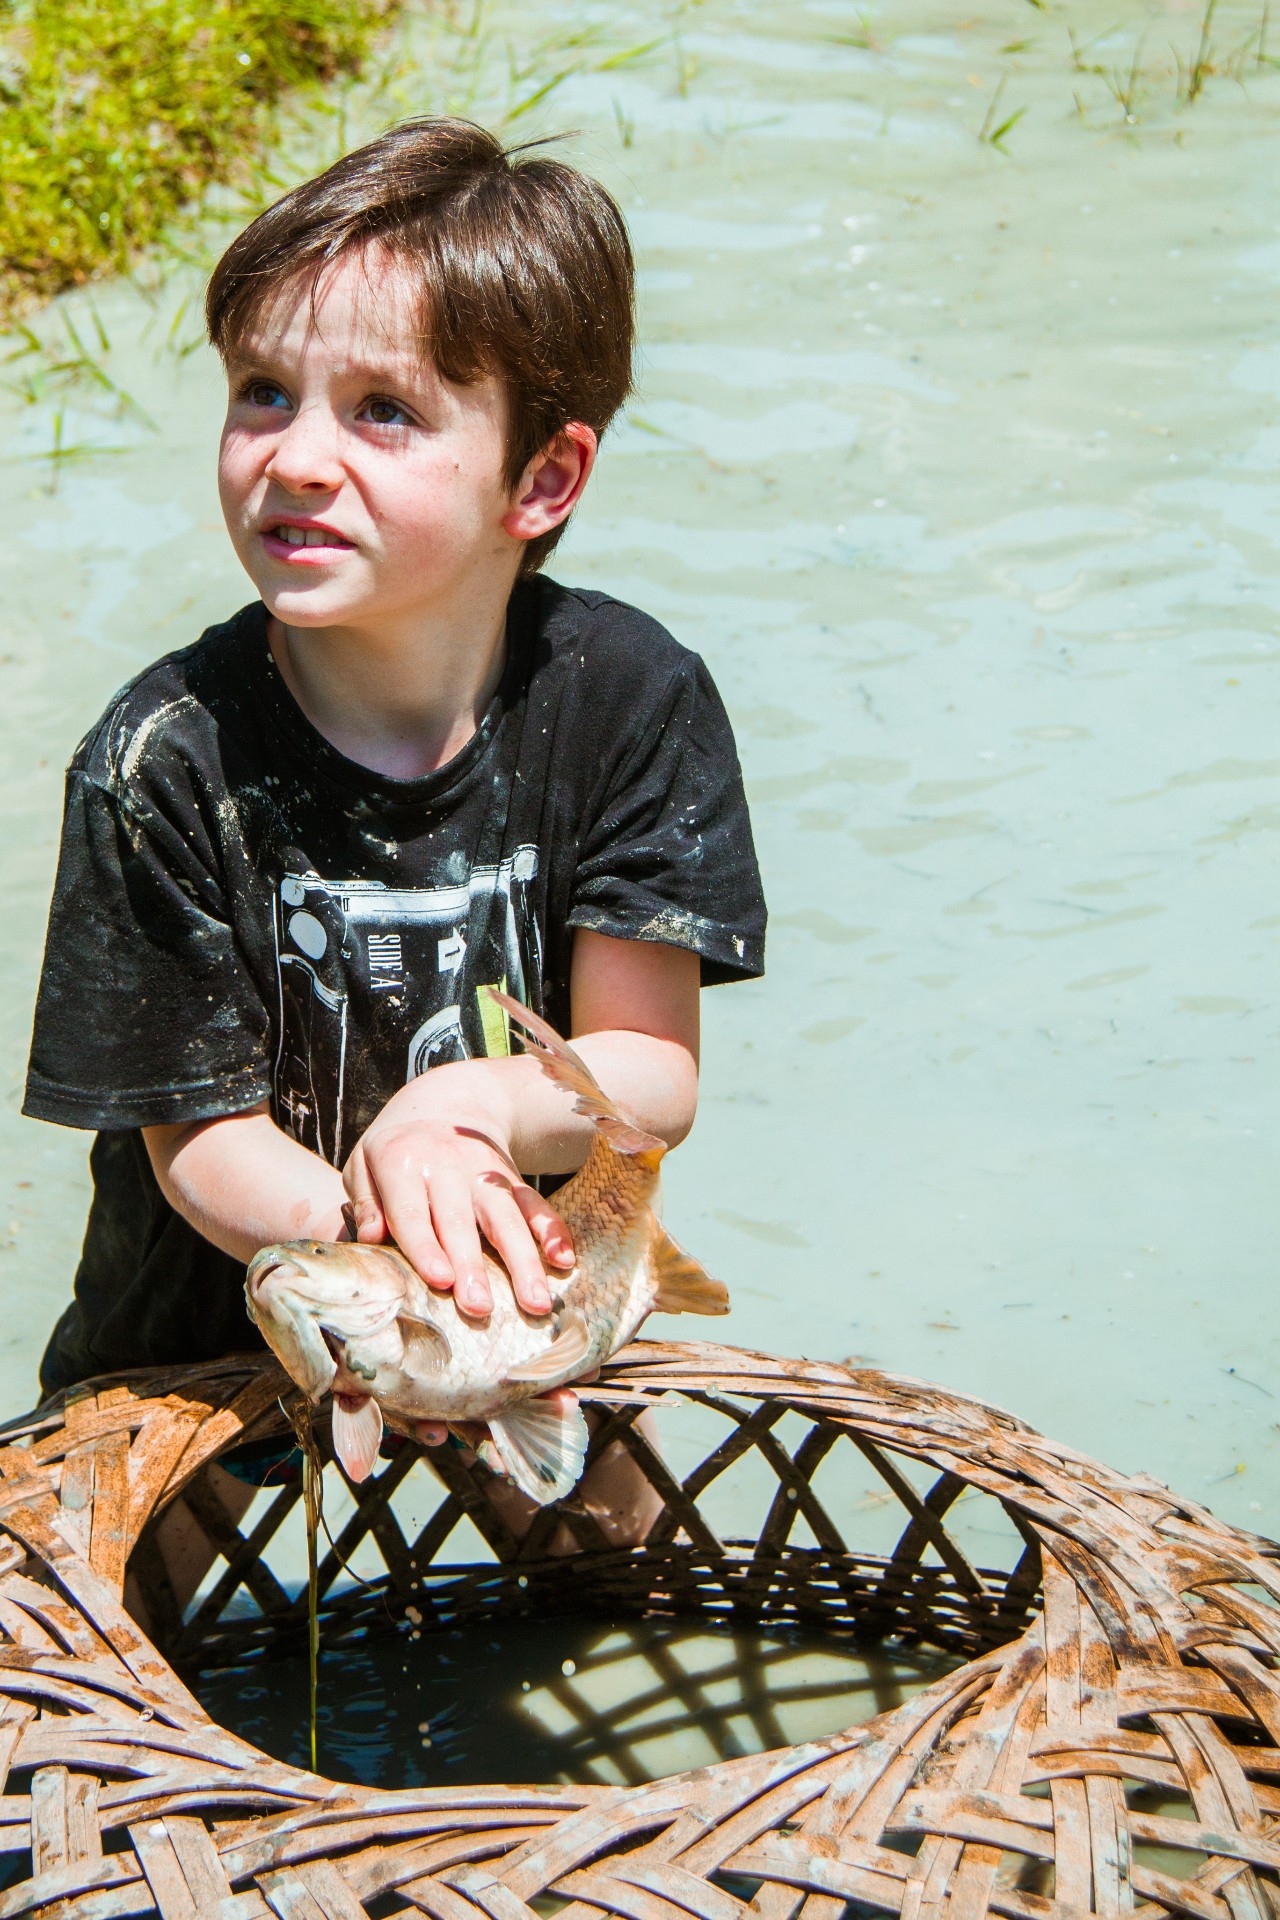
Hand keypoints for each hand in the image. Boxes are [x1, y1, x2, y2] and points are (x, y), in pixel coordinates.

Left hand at [342, 1065, 573, 1316]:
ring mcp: (485, 1173)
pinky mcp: (512, 1179)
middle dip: (472, 1265)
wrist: (448, 1101)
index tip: (441, 1280)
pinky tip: (564, 1261)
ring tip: (534, 1302)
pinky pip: (535, 1205)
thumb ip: (365, 1203)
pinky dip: (552, 1231)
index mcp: (402, 1162)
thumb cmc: (397, 1149)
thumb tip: (372, 1238)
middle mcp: (447, 1166)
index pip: (412, 1211)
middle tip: (479, 1307)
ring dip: (522, 1261)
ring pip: (505, 1217)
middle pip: (460, 1221)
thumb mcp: (364, 1163)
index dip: (425, 1246)